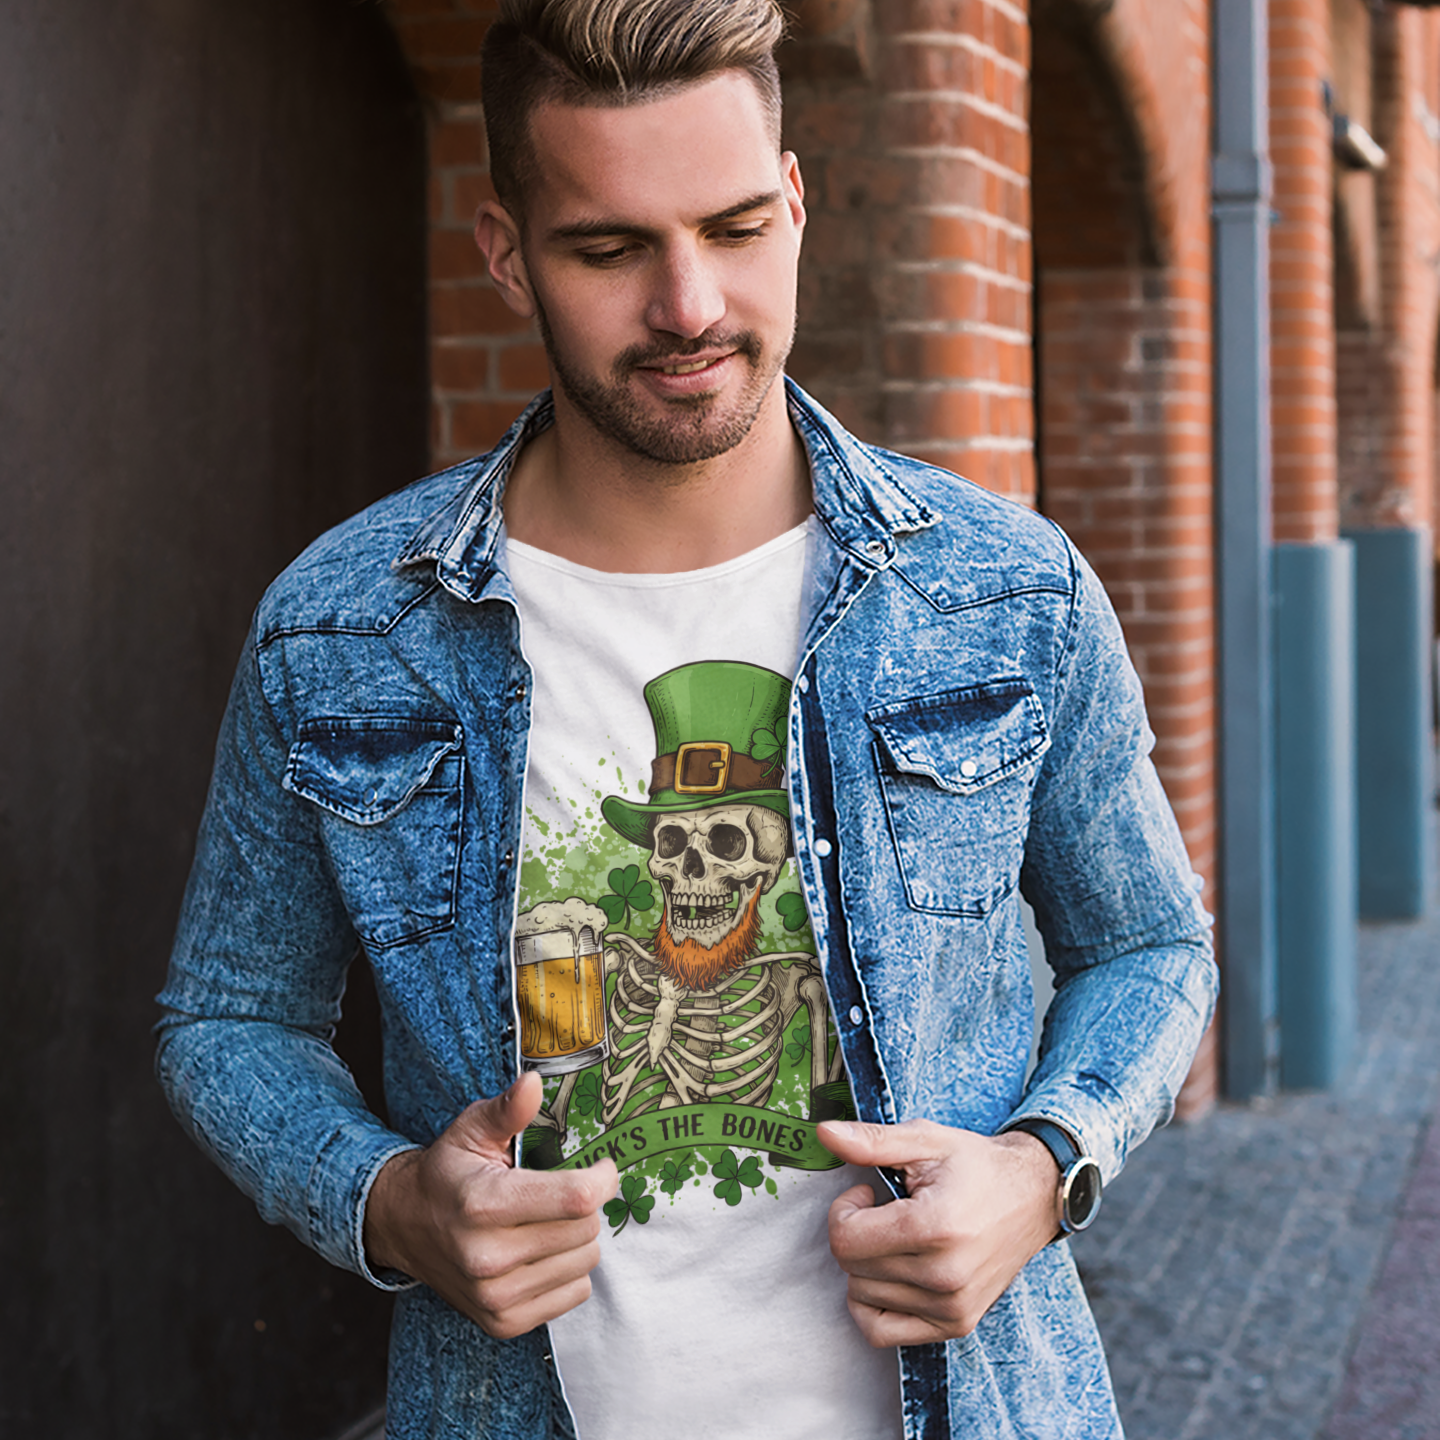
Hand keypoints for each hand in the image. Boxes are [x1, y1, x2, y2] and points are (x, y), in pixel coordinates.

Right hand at [363, 1071, 618, 1338]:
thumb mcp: (472, 1130)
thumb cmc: (448, 1172)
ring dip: (578, 1238)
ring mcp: (494, 1297)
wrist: (404, 1227)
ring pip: (586, 1262)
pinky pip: (575, 1293)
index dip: (602, 1178)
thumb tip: (535, 1082)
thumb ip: (509, 1109)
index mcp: (483, 1204)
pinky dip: (568, 1270)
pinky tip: (540, 1252)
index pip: (575, 1198)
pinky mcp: (503, 1322)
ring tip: (547, 1221)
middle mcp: (487, 1257)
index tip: (601, 1166)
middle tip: (561, 1192)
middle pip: (586, 1230)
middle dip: (585, 1205)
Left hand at [816, 1118, 1059, 1346]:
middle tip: (884, 1211)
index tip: (867, 1193)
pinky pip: (881, 1332)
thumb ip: (872, 1141)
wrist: (1032, 1197)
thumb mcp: (925, 1140)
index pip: (845, 1239)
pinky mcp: (956, 1325)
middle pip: (850, 1267)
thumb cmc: (976, 1166)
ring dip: (867, 1264)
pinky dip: (871, 1304)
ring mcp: (952, 1307)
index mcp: (935, 1228)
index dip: (844, 1210)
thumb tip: (824, 1134)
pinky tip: (890, 1272)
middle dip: (855, 1232)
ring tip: (898, 1236)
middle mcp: (944, 1276)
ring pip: (861, 1296)